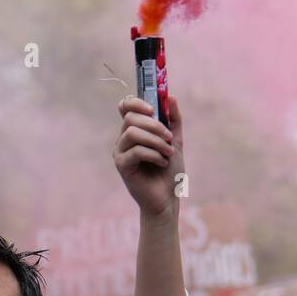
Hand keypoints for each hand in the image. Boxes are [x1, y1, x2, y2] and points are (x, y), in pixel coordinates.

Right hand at [113, 94, 182, 218]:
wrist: (167, 199)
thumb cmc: (170, 172)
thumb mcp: (176, 142)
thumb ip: (174, 120)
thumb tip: (170, 96)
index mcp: (135, 130)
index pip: (125, 106)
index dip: (137, 102)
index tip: (153, 109)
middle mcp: (124, 139)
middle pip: (131, 118)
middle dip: (154, 125)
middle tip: (169, 138)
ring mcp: (120, 152)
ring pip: (132, 132)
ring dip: (155, 141)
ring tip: (168, 153)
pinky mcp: (122, 165)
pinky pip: (135, 151)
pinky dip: (153, 154)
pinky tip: (162, 163)